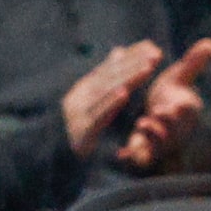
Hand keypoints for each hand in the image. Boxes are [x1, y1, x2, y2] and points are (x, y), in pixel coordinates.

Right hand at [62, 40, 163, 157]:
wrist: (55, 164)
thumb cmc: (79, 133)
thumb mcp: (92, 104)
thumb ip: (105, 79)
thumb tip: (119, 51)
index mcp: (83, 90)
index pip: (109, 68)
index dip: (131, 57)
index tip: (151, 46)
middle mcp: (78, 98)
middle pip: (109, 77)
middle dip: (134, 64)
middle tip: (155, 55)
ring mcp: (77, 114)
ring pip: (105, 92)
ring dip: (127, 79)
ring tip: (147, 68)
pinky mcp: (81, 132)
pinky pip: (97, 116)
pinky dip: (110, 103)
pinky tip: (124, 94)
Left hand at [114, 36, 210, 170]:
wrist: (156, 121)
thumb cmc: (170, 96)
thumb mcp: (180, 78)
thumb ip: (194, 62)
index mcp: (185, 110)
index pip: (189, 109)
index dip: (185, 107)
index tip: (181, 102)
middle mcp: (176, 128)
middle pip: (175, 127)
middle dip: (169, 120)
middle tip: (160, 111)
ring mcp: (161, 142)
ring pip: (159, 142)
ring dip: (153, 134)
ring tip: (143, 122)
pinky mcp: (146, 152)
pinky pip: (142, 157)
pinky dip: (135, 155)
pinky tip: (124, 152)